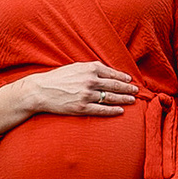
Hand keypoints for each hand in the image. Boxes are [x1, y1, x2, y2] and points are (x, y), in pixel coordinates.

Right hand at [0, 59, 137, 132]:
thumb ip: (91, 69)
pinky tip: (120, 111)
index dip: (123, 77)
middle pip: (114, 86)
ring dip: (123, 99)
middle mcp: (90, 81)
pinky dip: (113, 110)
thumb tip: (106, 72)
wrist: (41, 90)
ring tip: (132, 101)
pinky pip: (102, 110)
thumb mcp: (75, 67)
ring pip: (111, 98)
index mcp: (89, 68)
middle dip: (127, 89)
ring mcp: (87, 95)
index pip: (112, 73)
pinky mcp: (82, 108)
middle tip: (136, 91)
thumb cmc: (58, 78)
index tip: (130, 80)